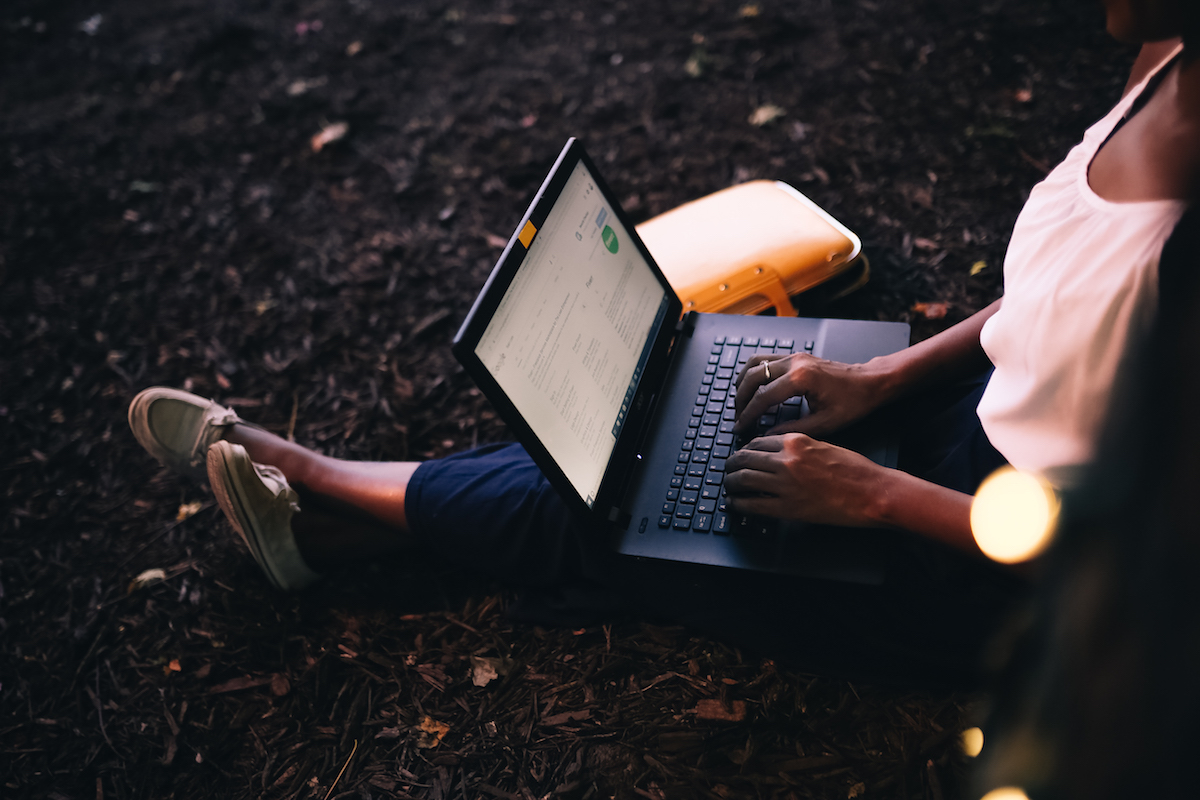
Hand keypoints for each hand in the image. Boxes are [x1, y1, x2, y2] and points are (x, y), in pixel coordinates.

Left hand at [723, 433, 888, 526]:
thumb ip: (799, 446)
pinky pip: (753, 505)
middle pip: (745, 458)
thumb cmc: (855, 470)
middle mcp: (786, 459)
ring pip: (744, 479)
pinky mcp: (788, 507)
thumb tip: (778, 453)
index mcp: (796, 441)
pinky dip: (739, 504)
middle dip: (732, 464)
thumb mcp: (824, 445)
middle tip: (727, 468)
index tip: (742, 454)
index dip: (745, 449)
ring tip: (728, 485)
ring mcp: (785, 484)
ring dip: (731, 482)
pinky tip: (735, 504)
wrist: (872, 492)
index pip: (758, 441)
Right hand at [733, 353, 892, 436]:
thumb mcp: (825, 423)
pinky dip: (753, 372)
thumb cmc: (854, 402)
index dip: (748, 415)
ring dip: (742, 382)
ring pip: (755, 364)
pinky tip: (750, 386)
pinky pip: (765, 359)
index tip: (740, 427)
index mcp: (801, 379)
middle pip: (752, 378)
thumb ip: (793, 430)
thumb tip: (767, 436)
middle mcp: (795, 363)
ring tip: (739, 402)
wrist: (870, 382)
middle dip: (740, 400)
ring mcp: (794, 356)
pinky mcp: (796, 356)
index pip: (763, 398)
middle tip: (737, 417)